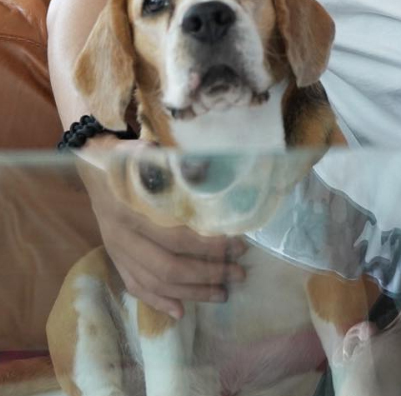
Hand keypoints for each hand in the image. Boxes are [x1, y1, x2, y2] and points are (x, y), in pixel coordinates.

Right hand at [75, 137, 246, 318]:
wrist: (94, 168)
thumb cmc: (129, 159)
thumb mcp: (149, 155)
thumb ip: (174, 165)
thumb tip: (207, 171)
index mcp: (132, 210)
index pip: (177, 237)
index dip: (210, 245)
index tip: (239, 244)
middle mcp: (122, 237)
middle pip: (169, 267)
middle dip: (208, 273)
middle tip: (239, 274)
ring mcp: (116, 252)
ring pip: (155, 282)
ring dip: (191, 291)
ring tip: (222, 294)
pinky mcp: (115, 260)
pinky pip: (136, 287)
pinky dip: (158, 301)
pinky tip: (180, 312)